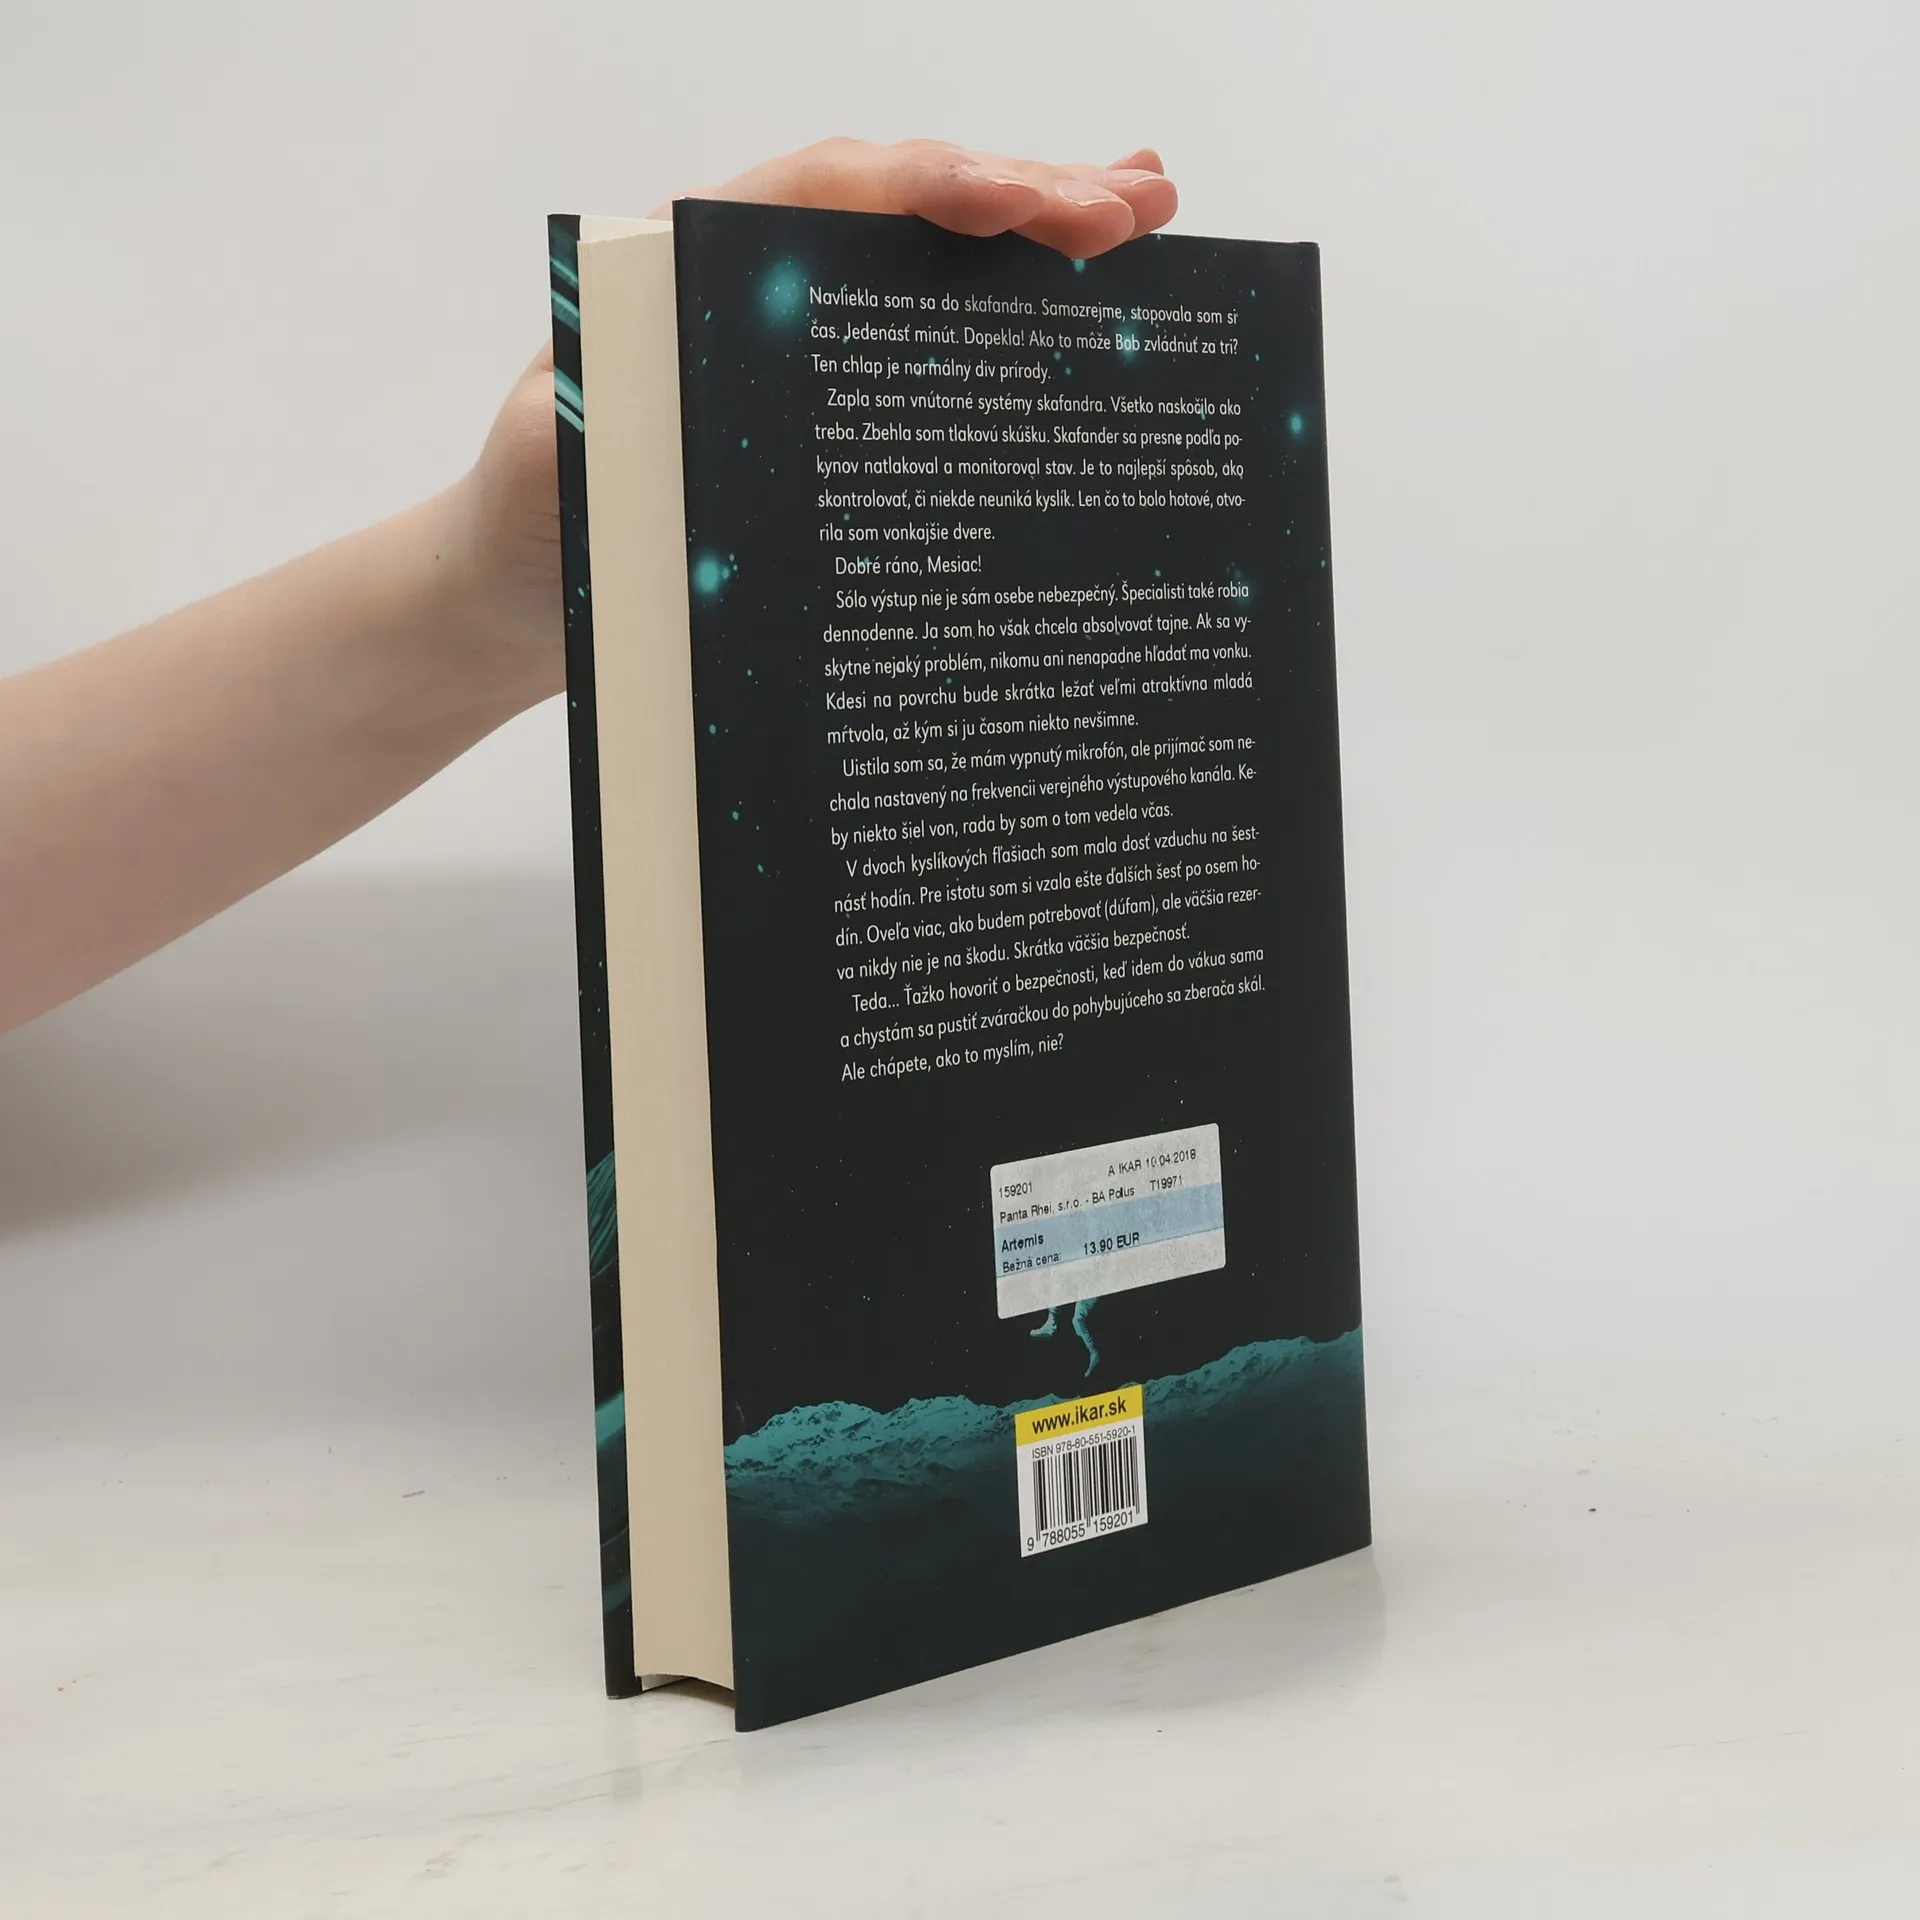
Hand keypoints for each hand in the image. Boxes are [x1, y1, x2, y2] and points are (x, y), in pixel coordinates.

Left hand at [453, 139, 1178, 710]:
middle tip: (1140, 207)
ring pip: (929, 264)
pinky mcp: (823, 411)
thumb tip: (694, 361)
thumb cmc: (526, 529)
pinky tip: (1085, 297)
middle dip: (1025, 192)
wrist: (514, 599)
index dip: (937, 186)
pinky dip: (1004, 312)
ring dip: (1038, 231)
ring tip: (1150, 211)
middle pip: (902, 209)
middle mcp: (752, 283)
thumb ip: (608, 403)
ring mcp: (796, 343)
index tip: (1035, 202)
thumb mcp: (549, 462)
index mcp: (688, 268)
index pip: (828, 192)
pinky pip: (923, 343)